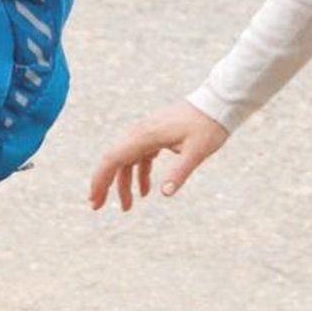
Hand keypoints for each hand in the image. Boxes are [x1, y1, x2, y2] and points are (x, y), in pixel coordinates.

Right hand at [89, 100, 229, 210]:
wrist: (217, 103)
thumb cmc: (208, 126)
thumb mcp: (197, 152)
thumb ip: (179, 172)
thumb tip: (165, 193)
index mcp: (145, 135)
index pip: (113, 158)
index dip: (100, 180)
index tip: (94, 200)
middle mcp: (141, 132)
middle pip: (114, 159)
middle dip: (105, 184)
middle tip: (97, 206)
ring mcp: (147, 132)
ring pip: (127, 159)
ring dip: (124, 182)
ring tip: (128, 207)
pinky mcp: (156, 134)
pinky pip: (140, 156)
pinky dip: (139, 173)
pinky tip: (146, 190)